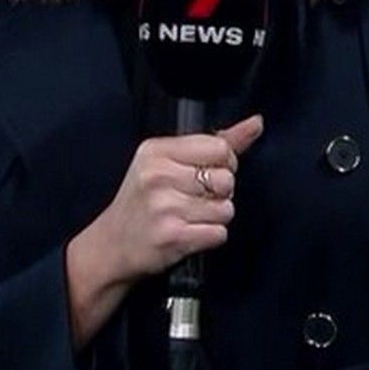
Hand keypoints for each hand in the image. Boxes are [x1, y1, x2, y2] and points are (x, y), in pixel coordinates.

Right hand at [62, 115, 263, 349]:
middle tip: (194, 200)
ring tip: (189, 218)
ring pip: (226, 209)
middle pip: (226, 180)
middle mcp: (157, 175)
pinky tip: (189, 234)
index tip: (207, 174)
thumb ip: (214, 143)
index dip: (224, 164)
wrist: (111, 247)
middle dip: (220, 194)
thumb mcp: (167, 163)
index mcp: (156, 151)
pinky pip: (219, 234)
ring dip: (215, 218)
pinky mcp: (172, 237)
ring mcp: (164, 207)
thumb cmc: (143, 202)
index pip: (219, 148)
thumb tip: (257, 122)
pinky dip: (210, 237)